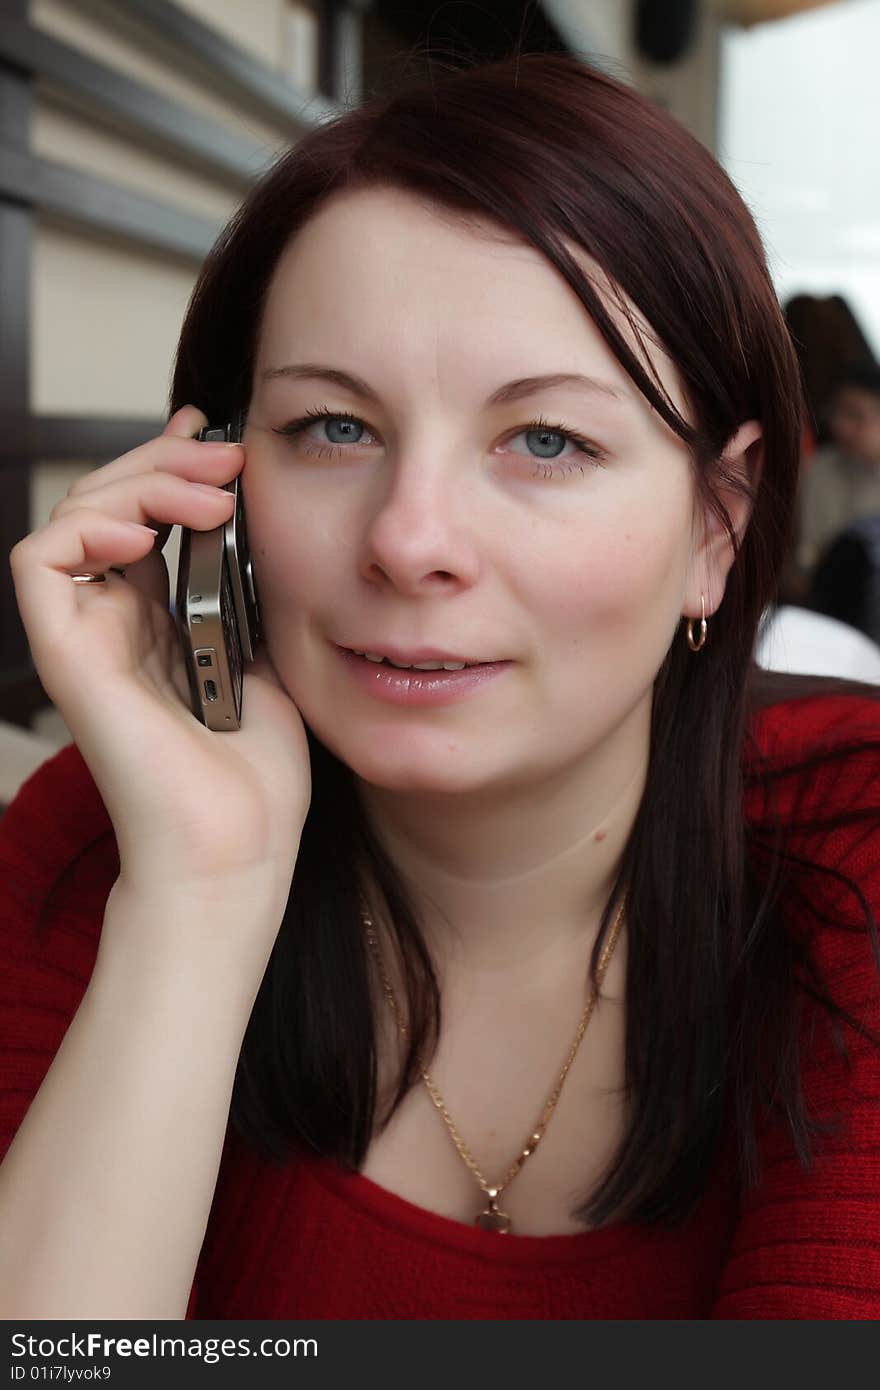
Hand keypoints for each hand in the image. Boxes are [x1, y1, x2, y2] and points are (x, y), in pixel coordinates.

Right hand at [10, 407, 310, 955]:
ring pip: (73, 517)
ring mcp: (87, 638)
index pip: (145, 519)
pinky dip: (82, 529)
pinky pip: (38, 564)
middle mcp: (115, 623)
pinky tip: (144, 535)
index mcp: (159, 623)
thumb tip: (249, 525)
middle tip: (225, 456)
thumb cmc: (257, 777)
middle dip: (165, 463)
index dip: (170, 467)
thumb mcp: (269, 660)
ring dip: (137, 485)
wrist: (238, 850)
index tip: (221, 435)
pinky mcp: (66, 657)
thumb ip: (246, 596)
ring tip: (206, 496)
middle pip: (109, 505)